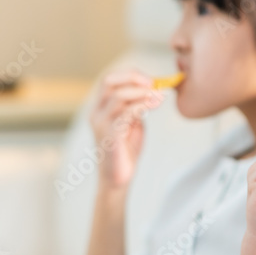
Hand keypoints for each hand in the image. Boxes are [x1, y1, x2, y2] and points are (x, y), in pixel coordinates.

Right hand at [88, 70, 164, 188]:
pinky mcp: (110, 137)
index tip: (151, 80)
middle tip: (154, 84)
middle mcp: (96, 113)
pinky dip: (142, 105)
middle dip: (133, 78)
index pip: (109, 80)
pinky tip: (154, 105)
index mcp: (100, 108)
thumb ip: (136, 107)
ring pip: (117, 96)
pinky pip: (125, 114)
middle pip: (109, 82)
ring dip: (141, 92)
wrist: (117, 180)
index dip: (130, 75)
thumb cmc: (125, 151)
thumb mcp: (131, 123)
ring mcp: (101, 124)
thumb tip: (151, 90)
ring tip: (159, 96)